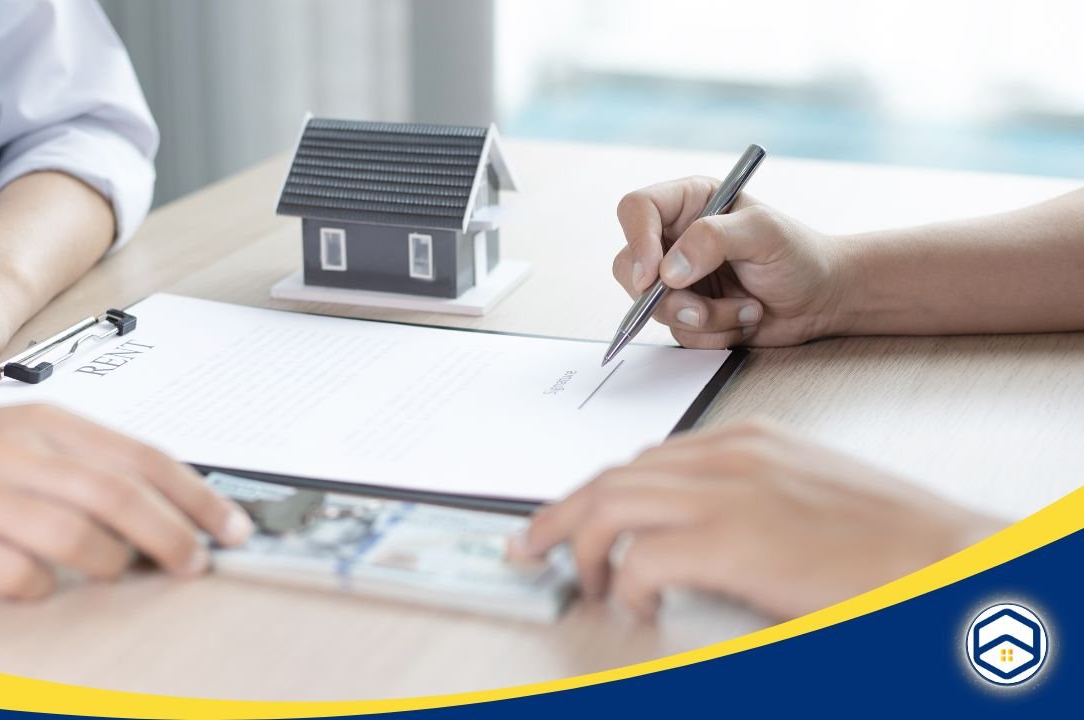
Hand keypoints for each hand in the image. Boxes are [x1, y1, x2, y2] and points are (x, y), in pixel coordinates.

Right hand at [0, 402, 253, 599]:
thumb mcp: (22, 433)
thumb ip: (89, 460)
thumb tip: (169, 501)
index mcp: (46, 422)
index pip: (142, 456)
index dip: (196, 495)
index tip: (232, 526)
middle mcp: (16, 453)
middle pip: (118, 497)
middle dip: (173, 536)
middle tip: (197, 563)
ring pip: (75, 537)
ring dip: (113, 564)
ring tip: (119, 571)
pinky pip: (15, 576)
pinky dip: (44, 587)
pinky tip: (44, 582)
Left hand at [511, 420, 1001, 619]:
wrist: (948, 558)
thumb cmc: (887, 540)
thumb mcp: (804, 497)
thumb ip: (744, 500)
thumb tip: (687, 536)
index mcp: (747, 441)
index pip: (644, 460)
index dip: (595, 493)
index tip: (567, 518)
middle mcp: (731, 457)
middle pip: (613, 476)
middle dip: (562, 515)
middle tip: (532, 546)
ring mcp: (730, 493)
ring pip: (612, 505)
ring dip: (583, 548)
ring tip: (585, 584)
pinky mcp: (734, 541)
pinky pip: (645, 558)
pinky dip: (629, 585)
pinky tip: (638, 607)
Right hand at [613, 177, 853, 347]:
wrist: (821, 299)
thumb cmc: (799, 254)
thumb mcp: (764, 233)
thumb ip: (714, 240)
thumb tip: (668, 270)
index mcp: (689, 202)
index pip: (637, 210)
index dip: (637, 241)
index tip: (653, 277)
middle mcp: (675, 238)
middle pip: (630, 266)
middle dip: (665, 297)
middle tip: (700, 310)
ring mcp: (677, 278)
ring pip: (652, 306)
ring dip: (702, 317)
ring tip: (745, 309)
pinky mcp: (686, 311)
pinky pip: (677, 331)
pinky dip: (713, 334)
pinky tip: (743, 319)